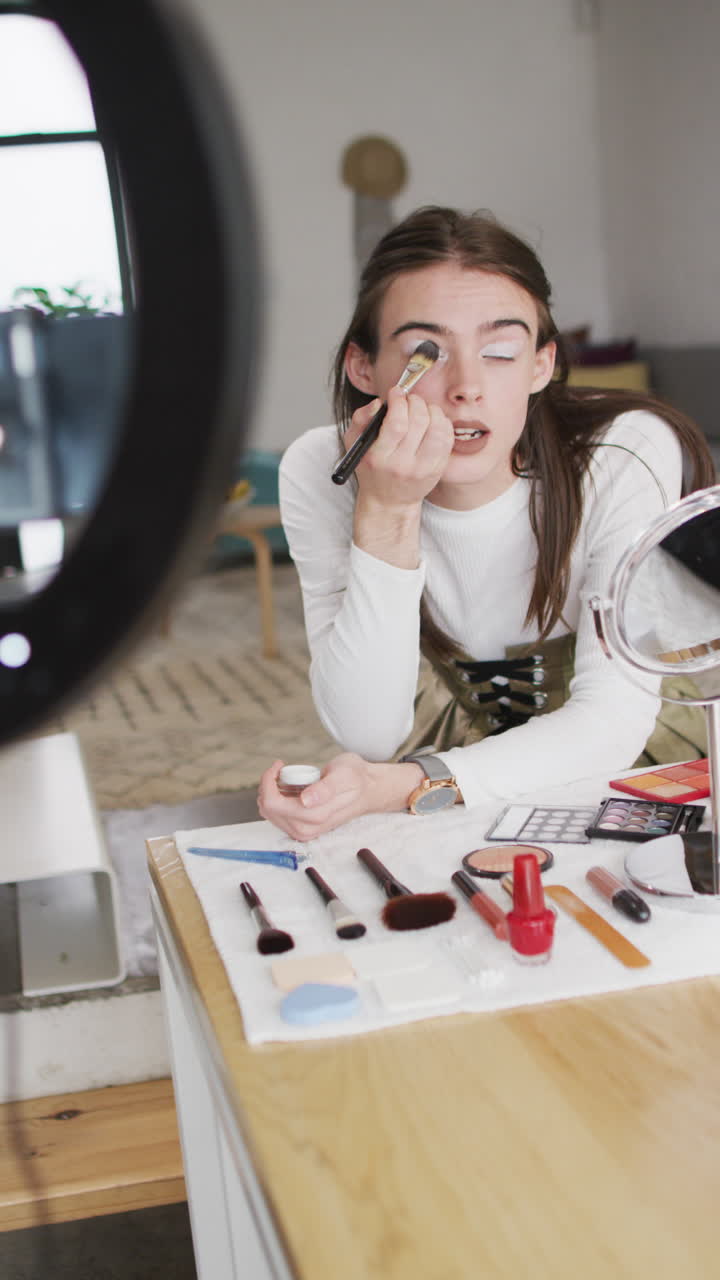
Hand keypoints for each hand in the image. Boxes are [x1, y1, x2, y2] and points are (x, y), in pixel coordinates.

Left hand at [257, 754, 422, 840]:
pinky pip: (277, 815)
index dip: (268, 781)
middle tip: (283, 769)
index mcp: (315, 816)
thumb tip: (306, 800)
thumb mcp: (343, 775)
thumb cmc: (356, 779)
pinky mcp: (301, 830)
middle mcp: (306, 829)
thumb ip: (325, 789)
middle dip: (269, 786)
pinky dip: (278, 798)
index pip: (273, 803)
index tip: (280, 765)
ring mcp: (303, 831)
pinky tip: (291, 788)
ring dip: (273, 792)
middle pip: (267, 809)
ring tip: (289, 778)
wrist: (367, 790)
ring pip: (269, 813)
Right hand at [350, 386, 453, 509]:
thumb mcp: (355, 444)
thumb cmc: (371, 468)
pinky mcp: (438, 470)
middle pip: (419, 422)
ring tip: (422, 409)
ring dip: (432, 410)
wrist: (388, 501)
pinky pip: (447, 439)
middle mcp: (403, 465)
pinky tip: (432, 420)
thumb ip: (360, 419)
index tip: (396, 392)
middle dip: (415, 401)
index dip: (399, 401)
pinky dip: (442, 422)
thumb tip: (379, 402)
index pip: (396, 424)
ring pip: (437, 429)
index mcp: (379, 458)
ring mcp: (423, 469)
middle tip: (409, 399)